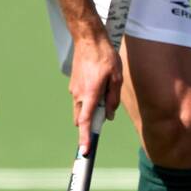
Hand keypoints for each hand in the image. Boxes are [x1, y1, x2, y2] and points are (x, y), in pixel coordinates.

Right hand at [68, 30, 122, 149]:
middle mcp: (78, 95)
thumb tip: (109, 115)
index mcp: (90, 95)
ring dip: (90, 110)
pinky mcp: (74, 85)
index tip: (85, 151)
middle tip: (103, 115)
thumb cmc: (104, 57)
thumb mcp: (116, 78)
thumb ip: (113, 99)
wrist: (88, 39)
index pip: (85, 122)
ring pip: (81, 109)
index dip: (85, 138)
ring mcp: (74, 90)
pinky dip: (88, 101)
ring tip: (104, 92)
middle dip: (89, 124)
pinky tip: (99, 86)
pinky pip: (80, 99)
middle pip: (82, 119)